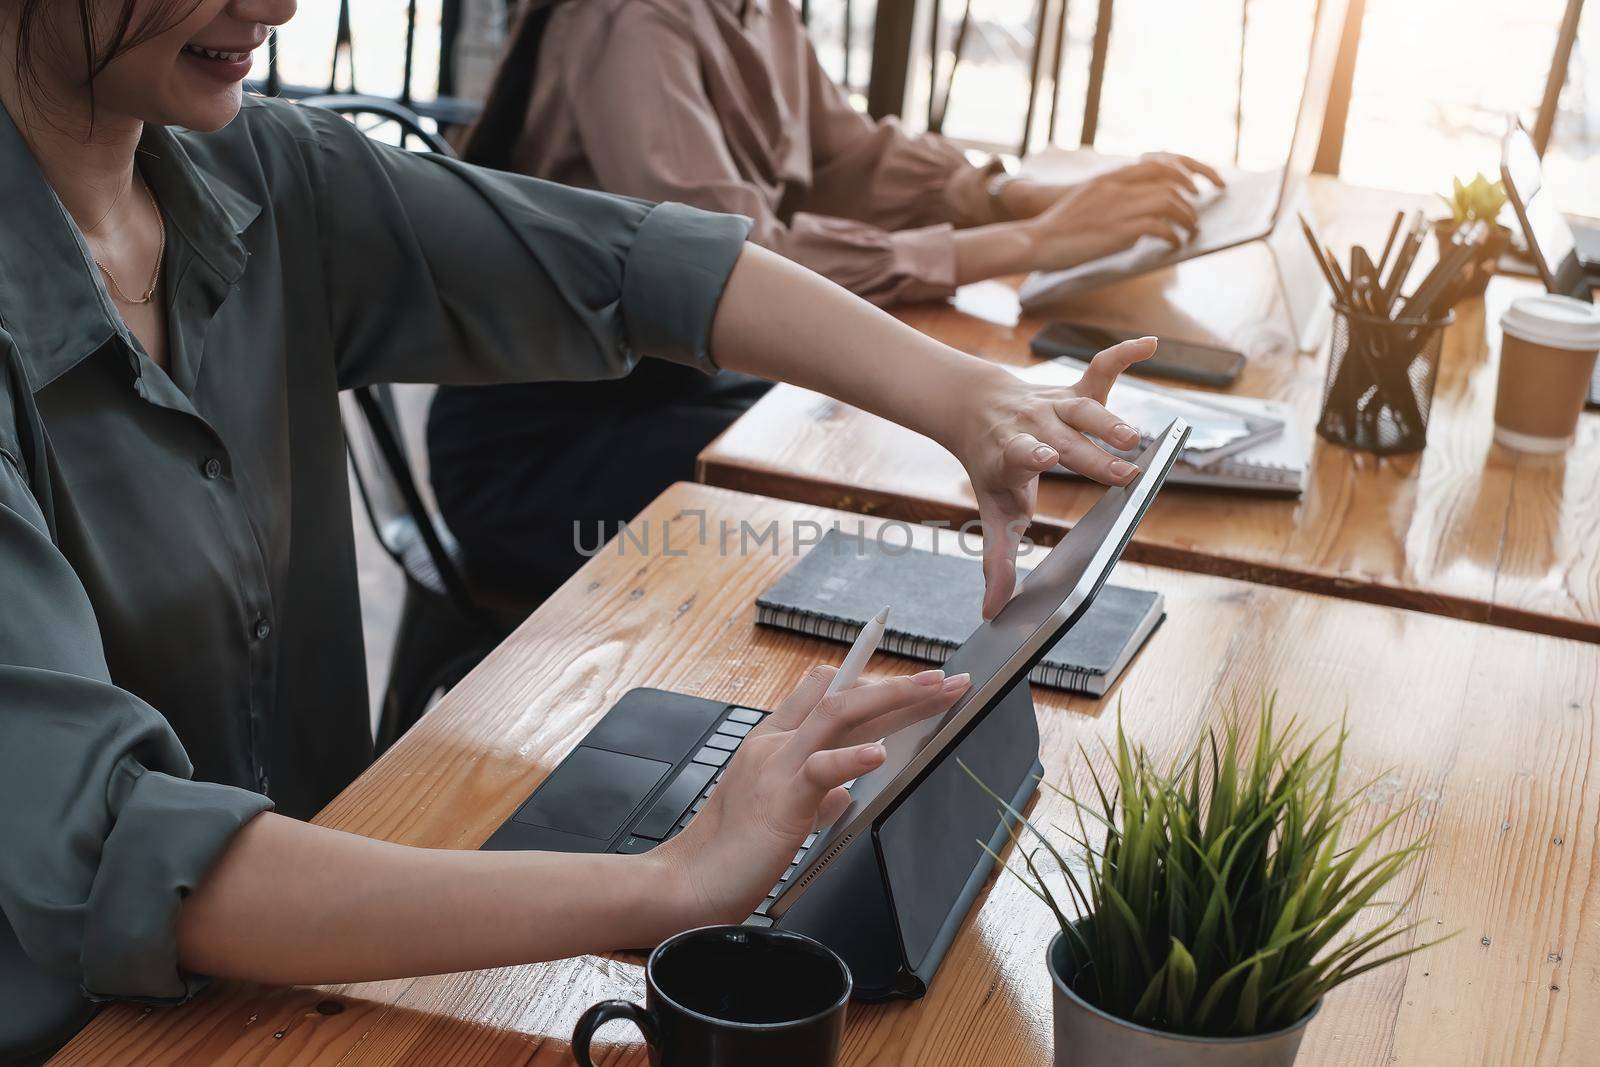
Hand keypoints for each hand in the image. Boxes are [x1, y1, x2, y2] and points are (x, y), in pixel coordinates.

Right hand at [654, 665, 970, 923]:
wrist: (689, 883)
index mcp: (773, 743)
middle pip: (844, 696)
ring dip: (893, 699)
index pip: (823, 693)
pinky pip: (821, 769)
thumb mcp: (779, 814)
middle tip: (947, 680)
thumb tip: (847, 793)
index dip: (868, 681)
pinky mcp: (781, 799)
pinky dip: (853, 760)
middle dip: (900, 686)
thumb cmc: (730, 853)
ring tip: (935, 691)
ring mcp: (777, 766)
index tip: (912, 680)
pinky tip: (881, 755)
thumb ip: (815, 795)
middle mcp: (776, 743)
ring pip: (839, 714)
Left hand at [952, 337, 1155, 618]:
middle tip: (1122, 471)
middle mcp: (1032, 426)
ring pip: (1084, 409)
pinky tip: (1151, 345)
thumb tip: (991, 612)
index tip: (1040, 455)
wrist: (976, 409)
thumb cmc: (993, 468)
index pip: (1019, 454)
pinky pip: (1100, 370)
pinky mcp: (1072, 390)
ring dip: (1109, 421)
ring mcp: (1053, 405)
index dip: (1029, 454)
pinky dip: (1123, 355)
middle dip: (1090, 454)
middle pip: (1063, 440)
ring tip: (1136, 437)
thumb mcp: (992, 512)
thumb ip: (996, 560)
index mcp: (1010, 455)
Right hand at [1023, 153, 1225, 269]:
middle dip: (1191, 196)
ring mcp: (1118, 207)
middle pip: (1170, 180)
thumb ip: (1113, 196)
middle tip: (1197, 213)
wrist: (1036, 241)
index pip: (1158, 163)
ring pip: (1169, 202)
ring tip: (1189, 231)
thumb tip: (1140, 207)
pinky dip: (1173, 236)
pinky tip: (1173, 245)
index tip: (1196, 186)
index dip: (1184, 172)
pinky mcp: (1119, 231)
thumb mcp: (1087, 199)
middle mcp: (1117, 187)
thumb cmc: (1059, 228)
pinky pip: (1160, 227)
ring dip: (1186, 218)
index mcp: (1110, 177)